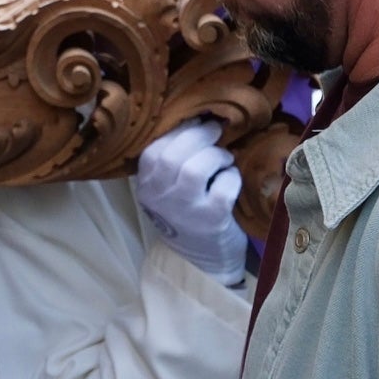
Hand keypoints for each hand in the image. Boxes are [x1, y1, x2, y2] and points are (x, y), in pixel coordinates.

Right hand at [133, 119, 248, 283]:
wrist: (201, 258)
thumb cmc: (185, 213)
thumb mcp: (165, 190)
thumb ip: (170, 162)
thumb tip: (195, 119)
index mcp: (146, 187)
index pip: (153, 151)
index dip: (177, 131)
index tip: (195, 123)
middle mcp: (161, 199)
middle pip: (173, 157)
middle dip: (198, 135)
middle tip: (215, 130)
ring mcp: (186, 211)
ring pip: (196, 170)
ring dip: (215, 156)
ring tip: (223, 158)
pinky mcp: (212, 221)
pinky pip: (223, 188)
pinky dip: (231, 177)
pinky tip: (231, 179)